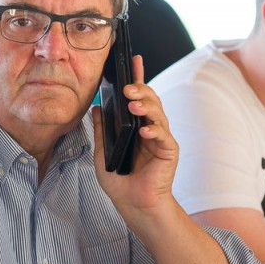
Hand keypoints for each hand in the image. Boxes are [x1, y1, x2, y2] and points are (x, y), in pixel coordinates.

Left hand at [91, 54, 178, 215]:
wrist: (134, 204)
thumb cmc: (120, 181)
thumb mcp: (103, 153)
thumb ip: (101, 131)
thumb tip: (95, 107)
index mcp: (136, 126)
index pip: (138, 97)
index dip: (137, 77)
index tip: (134, 59)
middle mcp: (150, 128)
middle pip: (150, 100)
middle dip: (140, 89)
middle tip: (127, 87)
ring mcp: (161, 138)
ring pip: (158, 113)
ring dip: (146, 105)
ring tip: (133, 103)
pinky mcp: (169, 151)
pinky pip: (163, 136)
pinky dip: (154, 131)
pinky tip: (144, 130)